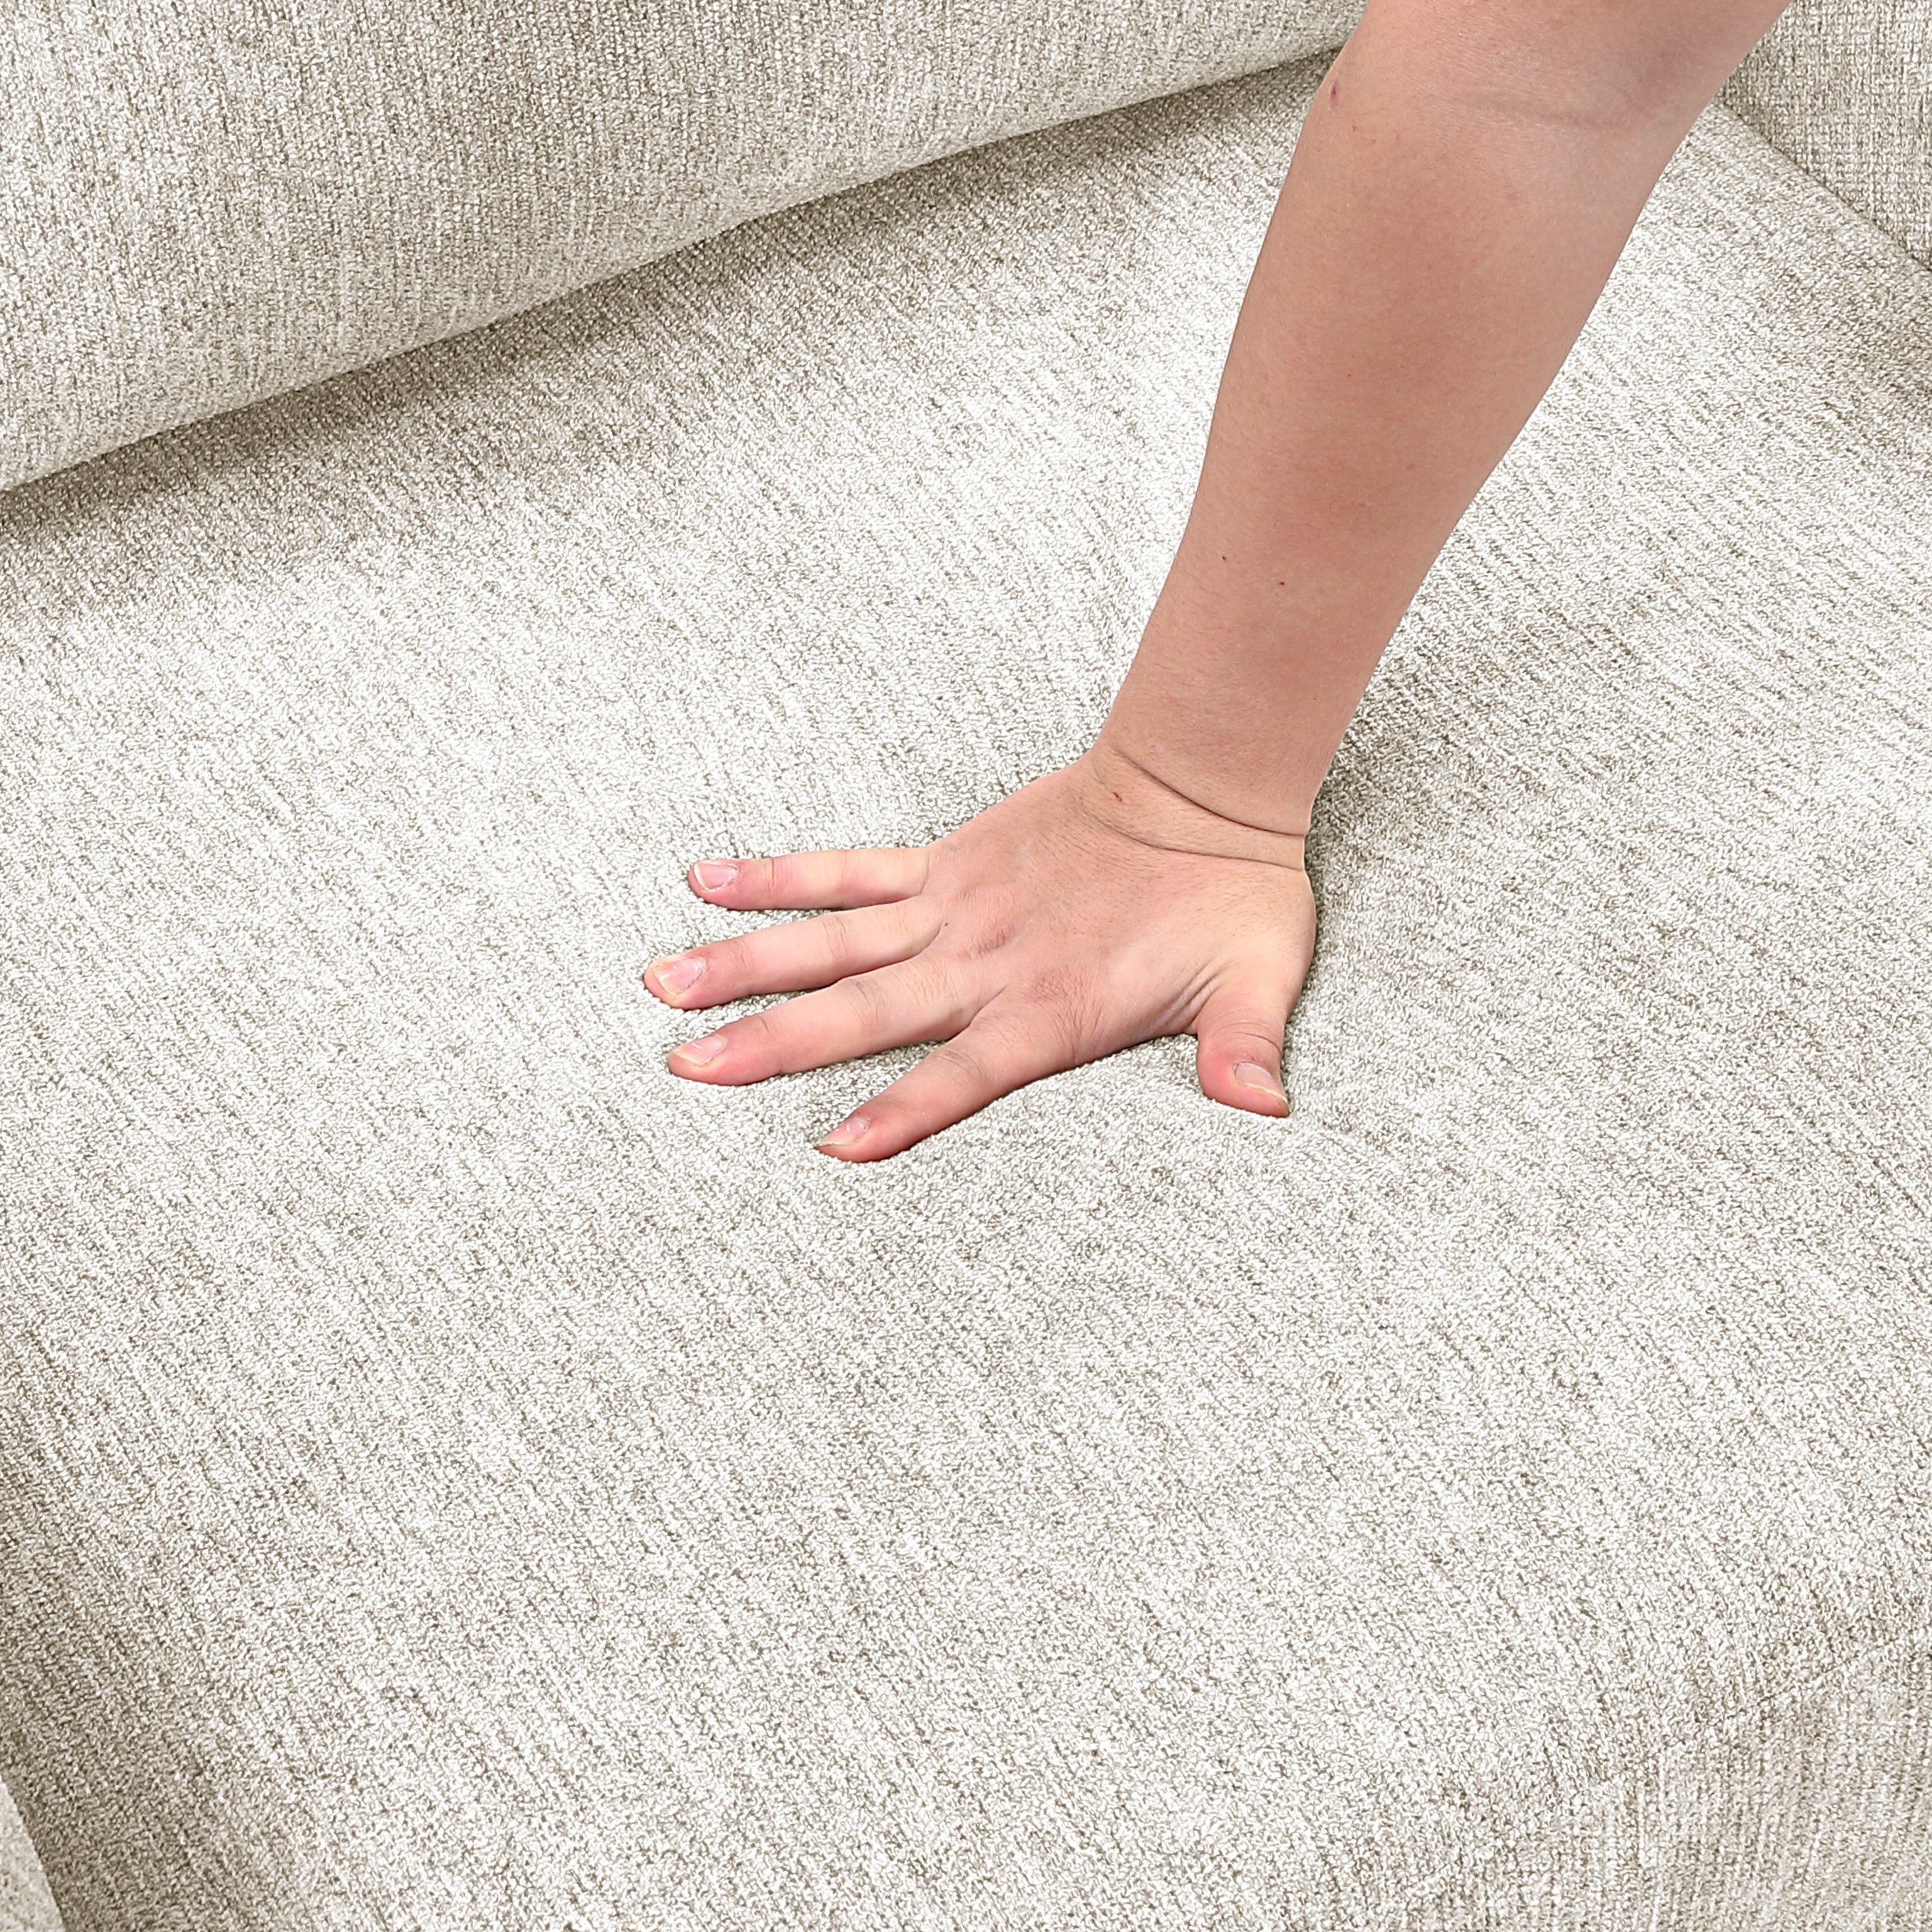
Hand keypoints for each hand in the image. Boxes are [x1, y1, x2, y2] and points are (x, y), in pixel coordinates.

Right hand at [641, 741, 1317, 1162]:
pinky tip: (705, 882)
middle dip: (777, 1042)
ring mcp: (954, 908)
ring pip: (833, 943)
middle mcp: (985, 961)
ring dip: (748, 964)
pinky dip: (779, 877)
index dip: (903, 1110)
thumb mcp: (1258, 980)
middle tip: (689, 1067)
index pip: (965, 1073)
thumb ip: (1245, 1049)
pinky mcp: (943, 862)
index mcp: (1051, 1008)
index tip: (833, 1149)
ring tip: (665, 986)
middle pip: (865, 1010)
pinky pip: (847, 872)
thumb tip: (1266, 1110)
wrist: (1205, 782)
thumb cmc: (1232, 895)